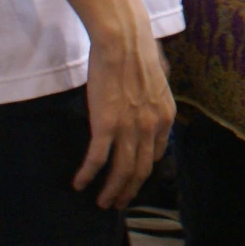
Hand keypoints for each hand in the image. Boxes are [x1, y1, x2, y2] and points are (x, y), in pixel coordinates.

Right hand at [74, 21, 174, 209]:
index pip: (155, 156)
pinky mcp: (106, 125)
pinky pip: (97, 160)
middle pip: (140, 170)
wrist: (124, 41)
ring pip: (121, 171)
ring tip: (101, 203)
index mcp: (165, 117)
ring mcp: (129, 128)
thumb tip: (151, 105)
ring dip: (110, 191)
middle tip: (117, 203)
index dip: (142, 174)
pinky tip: (79, 184)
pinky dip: (87, 175)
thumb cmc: (138, 54)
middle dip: (128, 191)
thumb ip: (154, 101)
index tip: (131, 182)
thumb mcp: (158, 83)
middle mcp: (151, 127)